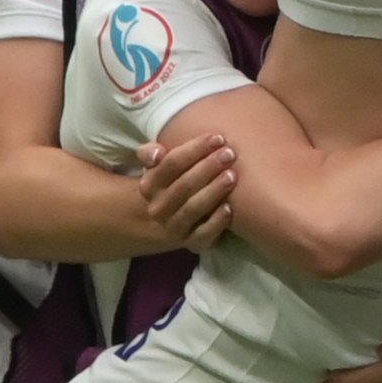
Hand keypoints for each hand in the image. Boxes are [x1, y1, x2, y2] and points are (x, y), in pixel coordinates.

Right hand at [136, 133, 235, 250]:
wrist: (168, 221)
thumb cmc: (171, 184)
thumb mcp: (158, 168)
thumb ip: (151, 153)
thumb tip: (156, 153)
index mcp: (149, 186)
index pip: (171, 164)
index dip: (194, 150)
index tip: (217, 138)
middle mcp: (158, 209)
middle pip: (184, 185)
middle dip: (208, 167)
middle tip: (229, 154)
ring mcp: (174, 228)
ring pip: (193, 209)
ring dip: (213, 191)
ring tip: (232, 175)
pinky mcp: (192, 244)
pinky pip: (204, 235)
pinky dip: (217, 222)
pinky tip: (230, 208)